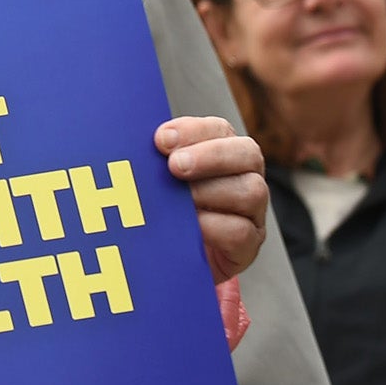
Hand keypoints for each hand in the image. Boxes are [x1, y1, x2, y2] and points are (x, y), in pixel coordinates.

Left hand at [157, 116, 266, 282]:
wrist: (178, 256)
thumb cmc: (168, 208)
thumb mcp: (162, 179)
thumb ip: (155, 159)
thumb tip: (132, 146)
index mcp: (224, 151)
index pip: (219, 129)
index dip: (192, 131)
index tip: (161, 140)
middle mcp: (246, 177)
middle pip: (248, 153)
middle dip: (209, 156)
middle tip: (174, 166)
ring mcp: (253, 212)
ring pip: (252, 192)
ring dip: (210, 192)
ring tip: (181, 200)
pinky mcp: (249, 246)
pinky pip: (242, 232)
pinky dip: (213, 227)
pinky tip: (191, 226)